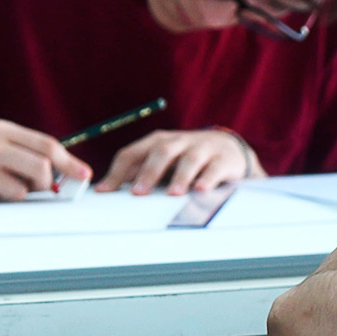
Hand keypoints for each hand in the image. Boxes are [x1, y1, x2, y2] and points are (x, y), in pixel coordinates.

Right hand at [0, 120, 90, 202]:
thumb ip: (26, 149)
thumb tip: (63, 171)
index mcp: (1, 130)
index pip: (46, 144)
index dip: (69, 163)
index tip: (84, 175)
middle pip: (39, 167)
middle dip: (48, 183)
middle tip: (42, 188)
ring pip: (19, 191)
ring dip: (19, 195)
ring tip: (2, 187)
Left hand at [94, 129, 262, 194]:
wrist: (230, 150)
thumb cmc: (188, 160)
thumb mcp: (163, 162)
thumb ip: (140, 172)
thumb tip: (107, 189)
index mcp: (158, 142)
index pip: (133, 152)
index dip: (118, 171)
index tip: (105, 192)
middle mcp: (179, 142)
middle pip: (161, 152)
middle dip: (149, 172)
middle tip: (138, 193)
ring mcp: (203, 149)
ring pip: (190, 159)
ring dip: (180, 176)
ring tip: (173, 194)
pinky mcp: (223, 160)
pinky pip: (215, 168)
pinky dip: (207, 178)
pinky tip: (200, 190)